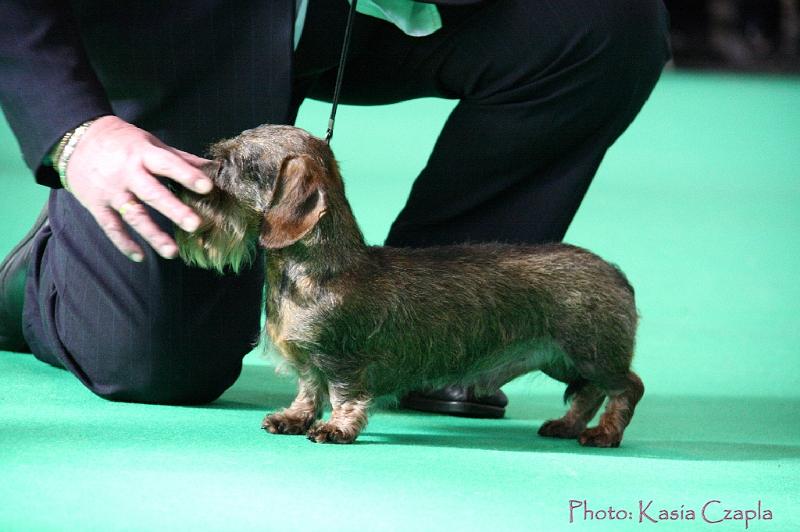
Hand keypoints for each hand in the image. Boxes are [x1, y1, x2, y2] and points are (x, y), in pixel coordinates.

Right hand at [64, 115, 213, 261]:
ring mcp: (111, 191)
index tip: (207, 187)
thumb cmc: (122, 142)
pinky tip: (140, 257)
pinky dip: (124, 243)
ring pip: (134, 215)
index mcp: (142, 154)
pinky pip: (111, 227)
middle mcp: (127, 173)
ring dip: (153, 235)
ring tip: (173, 253)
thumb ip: (180, 158)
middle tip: (195, 225)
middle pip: (152, 193)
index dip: (187, 175)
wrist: (74, 139)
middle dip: (174, 210)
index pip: (168, 164)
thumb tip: (213, 167)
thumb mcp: (150, 142)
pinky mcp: (96, 205)